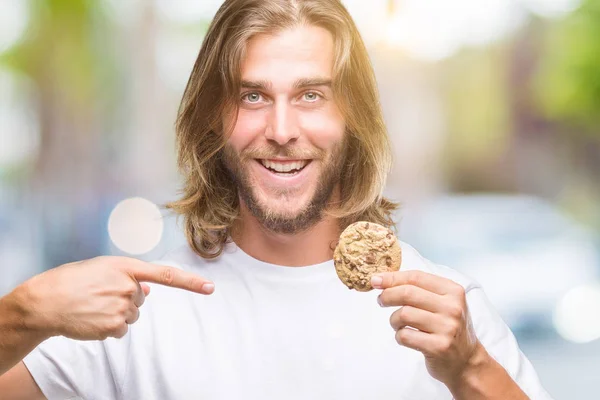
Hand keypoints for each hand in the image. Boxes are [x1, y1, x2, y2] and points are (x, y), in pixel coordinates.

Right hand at [20, 256, 213, 340]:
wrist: (46, 300)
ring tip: (94, 306)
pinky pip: (122, 329)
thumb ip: (128, 276)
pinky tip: (92, 318)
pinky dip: (110, 327)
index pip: (166, 274)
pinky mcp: (114, 326)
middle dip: (124, 298)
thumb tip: (149, 290)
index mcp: (127, 267)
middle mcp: (128, 286)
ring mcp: (121, 307)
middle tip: (99, 295)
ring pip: (132, 315)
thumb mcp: (103, 268)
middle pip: (141, 299)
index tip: (210, 287)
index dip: (190, 282)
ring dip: (117, 313)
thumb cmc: (73, 280)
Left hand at [372, 270, 478, 386]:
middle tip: (381, 301)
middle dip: (387, 295)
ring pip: (404, 314)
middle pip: (408, 293)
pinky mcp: (439, 347)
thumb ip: (417, 289)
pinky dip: (399, 336)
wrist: (466, 361)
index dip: (392, 278)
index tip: (376, 280)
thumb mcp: (442, 302)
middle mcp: (452, 307)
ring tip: (398, 324)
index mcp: (453, 291)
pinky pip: (405, 335)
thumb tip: (381, 280)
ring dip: (393, 319)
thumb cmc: (447, 327)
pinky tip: (407, 337)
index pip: (416, 277)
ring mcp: (447, 328)